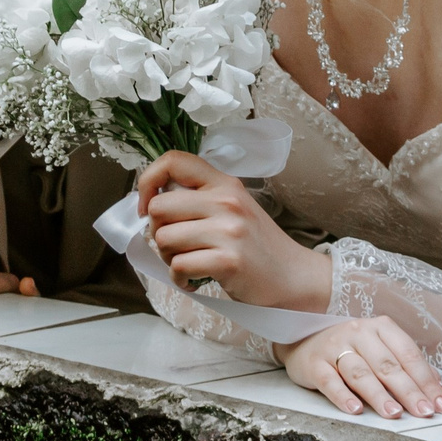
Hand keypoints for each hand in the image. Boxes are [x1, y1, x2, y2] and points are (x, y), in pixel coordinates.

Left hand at [137, 151, 331, 310]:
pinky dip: (179, 278)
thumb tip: (151, 204)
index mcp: (225, 183)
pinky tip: (194, 279)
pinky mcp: (229, 260)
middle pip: (159, 207)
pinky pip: (179, 266)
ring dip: (168, 258)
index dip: (147, 181)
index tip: (147, 206)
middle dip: (158, 231)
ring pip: (164, 238)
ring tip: (189, 263)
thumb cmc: (257, 247)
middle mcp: (226, 201)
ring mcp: (229, 230)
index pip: (173, 160)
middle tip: (176, 245)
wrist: (294, 278)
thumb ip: (200, 199)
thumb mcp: (233, 209)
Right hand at [282, 318, 441, 419]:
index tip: (440, 404)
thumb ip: (408, 368)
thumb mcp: (380, 350)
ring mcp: (335, 347)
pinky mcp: (314, 363)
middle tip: (424, 412)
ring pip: (361, 373)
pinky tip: (355, 410)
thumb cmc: (351, 350)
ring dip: (379, 395)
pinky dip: (343, 396)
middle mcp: (359, 333)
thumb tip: (439, 392)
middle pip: (388, 365)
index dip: (426, 380)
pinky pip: (329, 381)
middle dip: (409, 391)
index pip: (409, 354)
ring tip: (394, 413)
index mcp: (381, 327)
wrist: (304, 342)